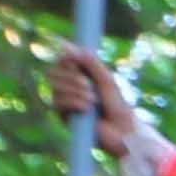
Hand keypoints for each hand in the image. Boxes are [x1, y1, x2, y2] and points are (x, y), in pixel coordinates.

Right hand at [47, 46, 150, 163]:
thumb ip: (89, 61)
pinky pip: (58, 102)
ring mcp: (64, 102)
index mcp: (78, 75)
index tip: (78, 65)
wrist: (123, 131)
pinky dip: (74, 103)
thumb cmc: (117, 105)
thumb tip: (66, 45)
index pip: (61, 61)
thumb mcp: (105, 79)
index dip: (67, 61)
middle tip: (89, 86)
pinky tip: (87, 109)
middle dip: (71, 78)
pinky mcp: (64, 117)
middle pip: (52, 72)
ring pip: (55, 88)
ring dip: (75, 91)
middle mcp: (68, 87)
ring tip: (93, 101)